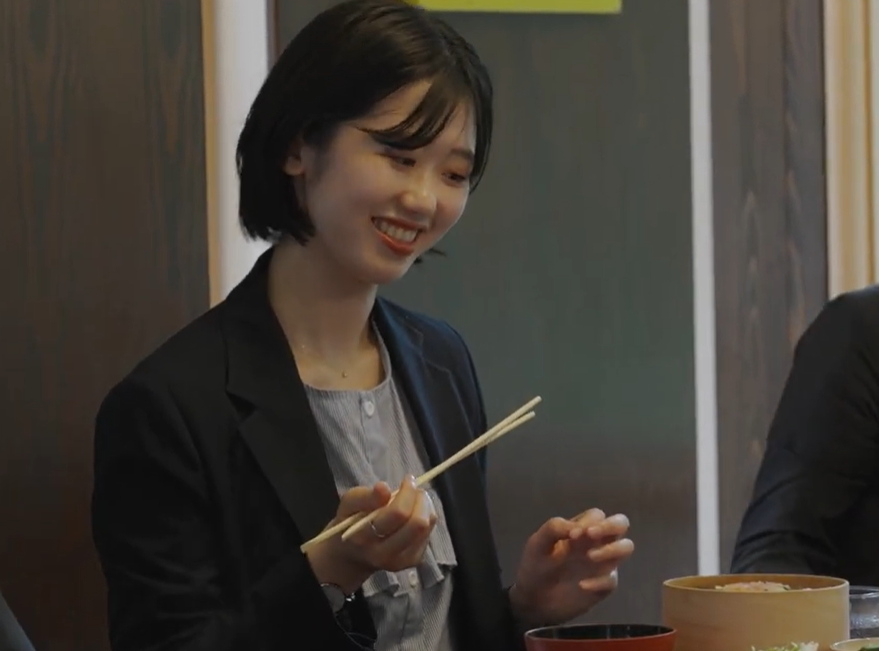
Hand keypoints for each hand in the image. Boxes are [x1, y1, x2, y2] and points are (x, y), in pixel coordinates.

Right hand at [306, 475, 437, 593]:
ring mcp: (401, 560)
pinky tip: (413, 513)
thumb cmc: (351, 522)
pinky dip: (426, 516)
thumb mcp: (349, 504)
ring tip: (413, 498)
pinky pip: (429, 532)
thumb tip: (384, 488)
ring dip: (425, 506)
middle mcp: (384, 554)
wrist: (353, 554)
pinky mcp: (413, 560)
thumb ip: (365, 496)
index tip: (408, 479)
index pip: (396, 514)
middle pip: (417, 523)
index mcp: (365, 538)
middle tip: (413, 487)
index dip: (407, 493)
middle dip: (420, 499)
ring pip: (427, 526)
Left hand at [509, 508, 633, 626]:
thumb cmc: (536, 565)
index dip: (589, 521)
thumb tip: (576, 527)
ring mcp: (602, 564)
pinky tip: (581, 585)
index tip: (572, 536)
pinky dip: (599, 581)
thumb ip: (554, 528)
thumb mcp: (537, 543)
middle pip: (621, 523)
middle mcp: (596, 543)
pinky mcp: (603, 586)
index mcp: (581, 530)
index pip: (597, 515)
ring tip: (590, 557)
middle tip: (591, 535)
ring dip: (612, 549)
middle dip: (612, 525)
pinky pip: (612, 579)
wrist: (533, 599)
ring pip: (626, 547)